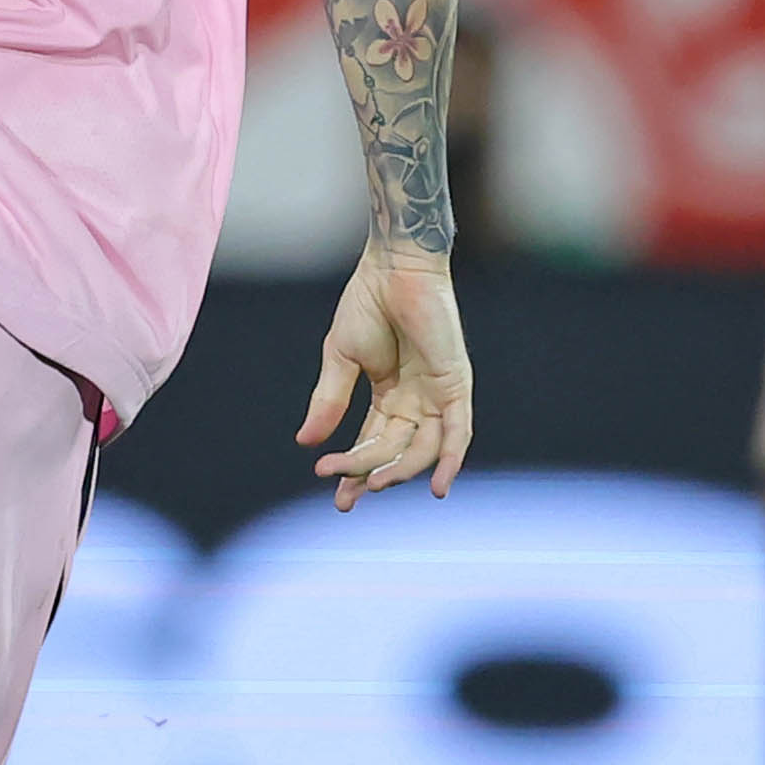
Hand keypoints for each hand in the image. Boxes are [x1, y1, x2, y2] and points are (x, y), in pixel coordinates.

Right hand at [296, 246, 471, 506]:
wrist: (393, 267)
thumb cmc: (368, 303)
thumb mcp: (340, 359)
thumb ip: (329, 401)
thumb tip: (306, 443)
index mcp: (388, 394)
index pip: (373, 443)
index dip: (355, 471)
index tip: (337, 498)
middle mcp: (416, 400)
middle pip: (393, 451)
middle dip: (368, 474)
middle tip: (344, 492)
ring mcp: (437, 394)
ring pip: (422, 449)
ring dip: (398, 472)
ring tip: (372, 485)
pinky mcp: (455, 385)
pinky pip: (458, 433)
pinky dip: (450, 461)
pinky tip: (438, 488)